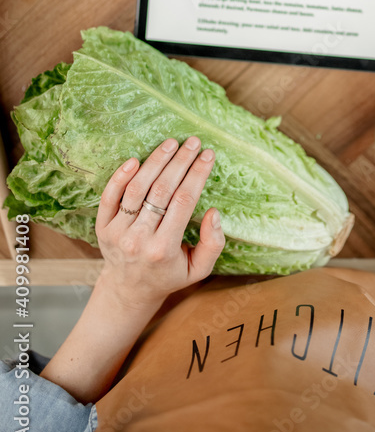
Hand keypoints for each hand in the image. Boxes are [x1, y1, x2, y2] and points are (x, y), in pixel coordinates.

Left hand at [95, 137, 224, 312]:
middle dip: (180, 161)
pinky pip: (110, 196)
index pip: (183, 201)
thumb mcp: (198, 269)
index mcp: (164, 249)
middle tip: (193, 141)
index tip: (208, 155)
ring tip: (171, 143)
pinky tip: (135, 159)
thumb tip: (214, 213)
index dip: (197, 174)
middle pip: (161, 190)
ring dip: (155, 161)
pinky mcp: (102, 226)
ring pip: (137, 188)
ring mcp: (117, 232)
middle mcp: (139, 239)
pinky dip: (120, 176)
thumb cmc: (168, 275)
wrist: (128, 290)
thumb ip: (212, 244)